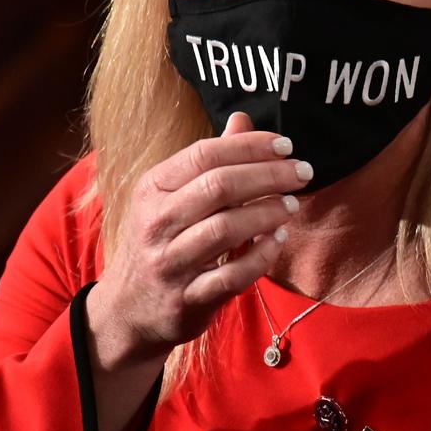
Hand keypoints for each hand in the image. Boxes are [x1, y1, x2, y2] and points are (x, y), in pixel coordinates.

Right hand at [86, 112, 310, 367]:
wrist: (128, 310)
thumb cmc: (160, 242)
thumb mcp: (171, 197)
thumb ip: (209, 160)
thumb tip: (242, 120)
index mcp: (153, 189)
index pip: (204, 154)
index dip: (250, 146)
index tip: (287, 146)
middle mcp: (157, 222)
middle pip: (219, 187)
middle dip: (269, 175)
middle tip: (302, 173)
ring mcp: (170, 263)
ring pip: (225, 229)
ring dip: (267, 213)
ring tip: (292, 205)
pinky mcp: (187, 299)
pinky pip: (231, 276)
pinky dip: (261, 256)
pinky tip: (278, 240)